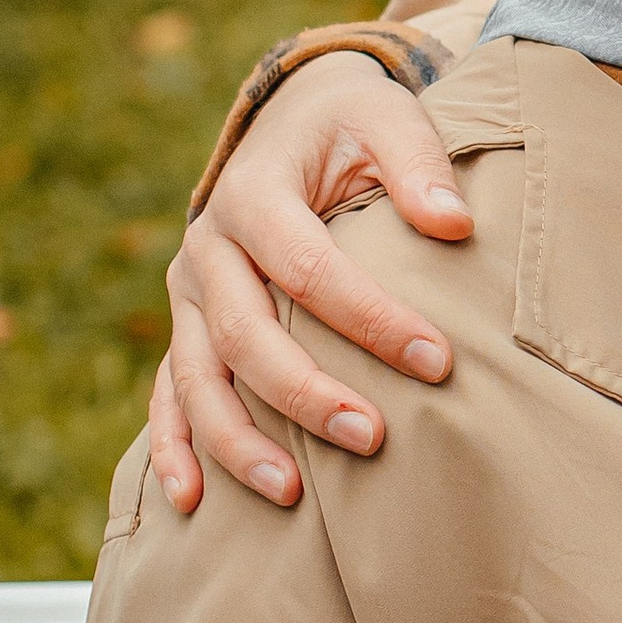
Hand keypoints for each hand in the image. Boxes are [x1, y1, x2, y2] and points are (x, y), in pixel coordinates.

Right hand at [148, 54, 469, 514]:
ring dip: (236, 438)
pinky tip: (192, 503)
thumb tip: (454, 222)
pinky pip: (168, 394)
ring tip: (290, 491)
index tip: (438, 361)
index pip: (308, 267)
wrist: (292, 122)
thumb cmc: (350, 130)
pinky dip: (173, 448)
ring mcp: (188, 295)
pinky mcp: (186, 328)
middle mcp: (208, 247)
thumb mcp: (386, 119)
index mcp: (254, 194)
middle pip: (243, 333)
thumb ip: (419, 164)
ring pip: (196, 376)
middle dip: (304, 392)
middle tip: (370, 438)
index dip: (370, 318)